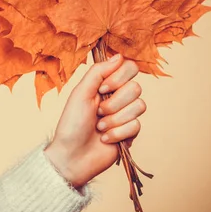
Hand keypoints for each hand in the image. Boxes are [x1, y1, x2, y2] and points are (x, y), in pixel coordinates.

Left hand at [44, 55, 145, 188]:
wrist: (72, 156)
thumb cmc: (72, 123)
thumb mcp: (81, 92)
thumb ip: (98, 71)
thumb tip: (119, 55)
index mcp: (106, 84)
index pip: (129, 68)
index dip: (119, 78)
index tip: (102, 88)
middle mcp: (118, 97)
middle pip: (136, 88)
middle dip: (114, 102)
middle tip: (98, 112)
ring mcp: (125, 115)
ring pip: (139, 107)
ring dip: (115, 119)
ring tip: (100, 127)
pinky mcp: (130, 134)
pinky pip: (136, 126)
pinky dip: (117, 133)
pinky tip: (105, 139)